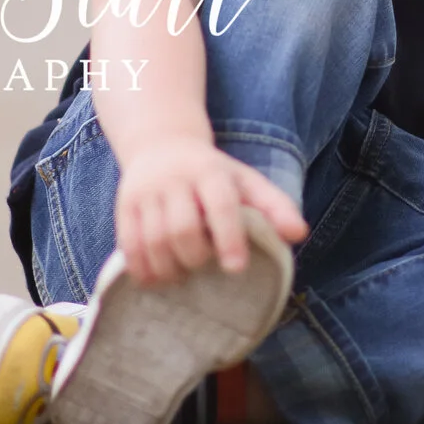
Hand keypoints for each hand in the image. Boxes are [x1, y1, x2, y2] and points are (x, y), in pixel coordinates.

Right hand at [113, 137, 309, 286]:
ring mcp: (145, 193)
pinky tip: (156, 279)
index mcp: (209, 171)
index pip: (219, 204)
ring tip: (182, 277)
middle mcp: (174, 179)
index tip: (236, 267)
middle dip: (195, 257)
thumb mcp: (245, 180)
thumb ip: (274, 205)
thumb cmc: (213, 172)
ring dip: (169, 268)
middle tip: (204, 267)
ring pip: (152, 240)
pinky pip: (128, 245)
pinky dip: (142, 269)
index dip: (229, 237)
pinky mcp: (124, 207)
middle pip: (182, 228)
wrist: (161, 143)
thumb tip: (298, 235)